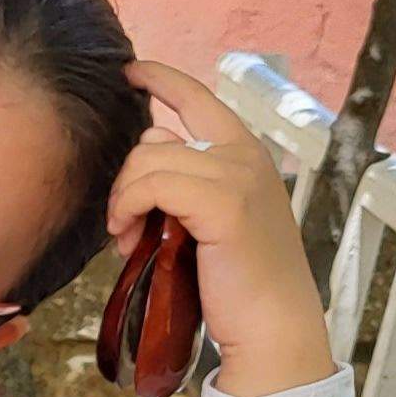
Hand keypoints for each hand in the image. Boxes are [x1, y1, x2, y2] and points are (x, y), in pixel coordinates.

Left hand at [108, 60, 336, 396]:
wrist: (272, 325)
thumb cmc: (235, 281)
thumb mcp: (211, 218)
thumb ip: (187, 182)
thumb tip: (145, 157)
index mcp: (246, 153)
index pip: (199, 97)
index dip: (162, 78)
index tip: (130, 71)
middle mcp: (245, 154)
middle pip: (153, 140)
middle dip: (126, 181)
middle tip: (126, 227)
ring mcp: (238, 174)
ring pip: (147, 162)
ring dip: (124, 201)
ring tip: (130, 240)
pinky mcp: (224, 201)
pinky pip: (150, 185)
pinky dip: (129, 209)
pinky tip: (128, 239)